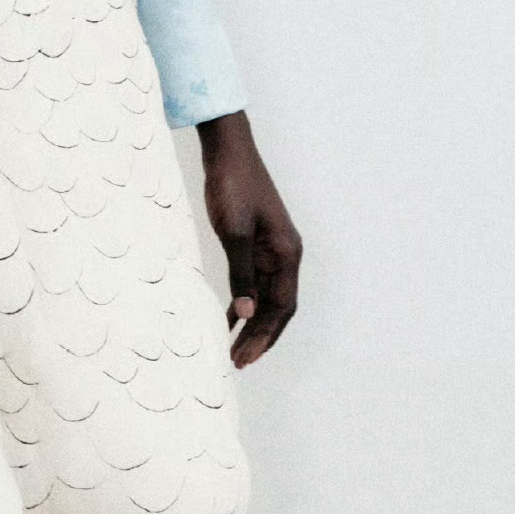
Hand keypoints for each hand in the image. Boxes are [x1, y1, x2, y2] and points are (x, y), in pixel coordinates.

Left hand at [196, 112, 301, 367]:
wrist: (228, 151)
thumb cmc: (233, 186)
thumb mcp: (234, 232)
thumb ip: (241, 274)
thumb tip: (246, 314)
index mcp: (287, 254)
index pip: (282, 307)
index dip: (266, 336)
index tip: (245, 357)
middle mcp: (285, 256)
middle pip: (277, 308)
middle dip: (260, 337)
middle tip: (236, 362)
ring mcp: (271, 250)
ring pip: (265, 298)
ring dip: (252, 324)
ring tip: (232, 348)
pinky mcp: (255, 244)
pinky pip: (253, 283)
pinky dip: (243, 302)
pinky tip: (228, 317)